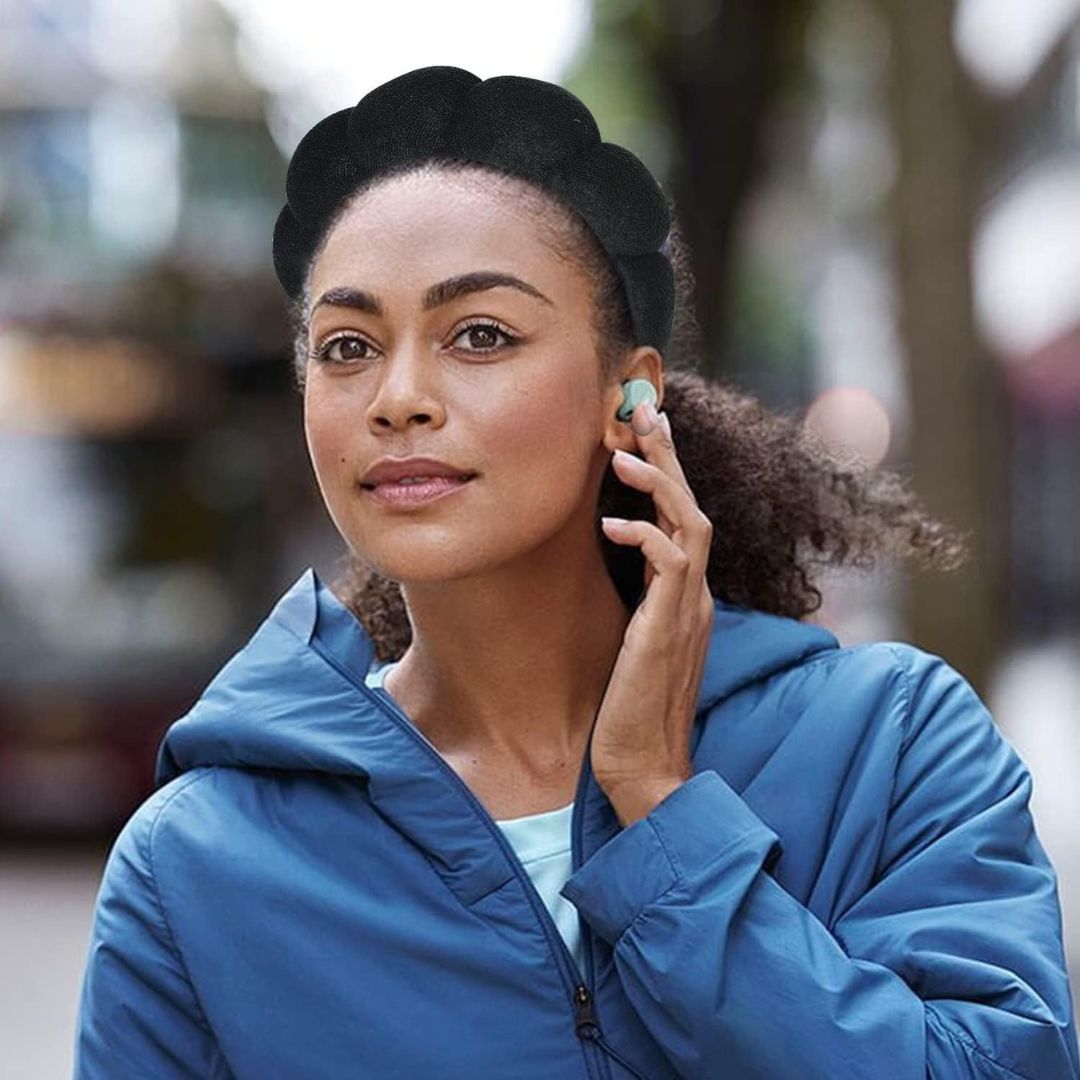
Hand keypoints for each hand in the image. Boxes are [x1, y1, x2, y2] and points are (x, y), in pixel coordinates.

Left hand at [594, 400, 714, 825]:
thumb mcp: (633, 639)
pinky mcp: (669, 629)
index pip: (682, 517)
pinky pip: (670, 565)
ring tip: (625, 453)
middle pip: (690, 506)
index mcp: (684, 595)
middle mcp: (693, 595)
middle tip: (643, 409)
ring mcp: (687, 610)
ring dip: (659, 484)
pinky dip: (645, 537)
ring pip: (688, 524)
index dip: (666, 471)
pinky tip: (612, 526)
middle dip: (668, 455)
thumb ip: (637, 598)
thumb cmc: (630, 707)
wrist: (645, 766)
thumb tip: (616, 558)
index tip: (644, 431)